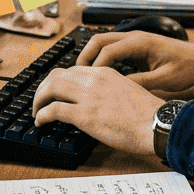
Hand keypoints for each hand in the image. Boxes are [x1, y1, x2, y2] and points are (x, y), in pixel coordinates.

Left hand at [32, 66, 161, 154]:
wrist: (156, 124)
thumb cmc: (148, 114)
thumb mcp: (128, 91)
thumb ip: (110, 91)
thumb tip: (100, 102)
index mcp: (105, 72)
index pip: (73, 69)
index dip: (60, 80)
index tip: (56, 90)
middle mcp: (94, 79)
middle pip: (57, 75)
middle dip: (44, 88)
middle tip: (40, 100)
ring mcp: (88, 96)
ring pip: (50, 88)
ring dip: (39, 99)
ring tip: (37, 111)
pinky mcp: (84, 115)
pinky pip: (53, 110)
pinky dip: (42, 115)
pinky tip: (40, 122)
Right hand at [78, 30, 193, 93]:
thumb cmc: (186, 67)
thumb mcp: (165, 79)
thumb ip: (142, 83)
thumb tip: (119, 90)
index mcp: (141, 42)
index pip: (108, 50)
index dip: (95, 66)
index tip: (87, 82)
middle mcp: (134, 38)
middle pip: (99, 41)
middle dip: (85, 57)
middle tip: (76, 75)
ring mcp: (134, 42)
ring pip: (103, 44)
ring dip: (91, 58)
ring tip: (83, 78)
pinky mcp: (135, 49)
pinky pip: (112, 51)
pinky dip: (102, 61)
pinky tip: (99, 78)